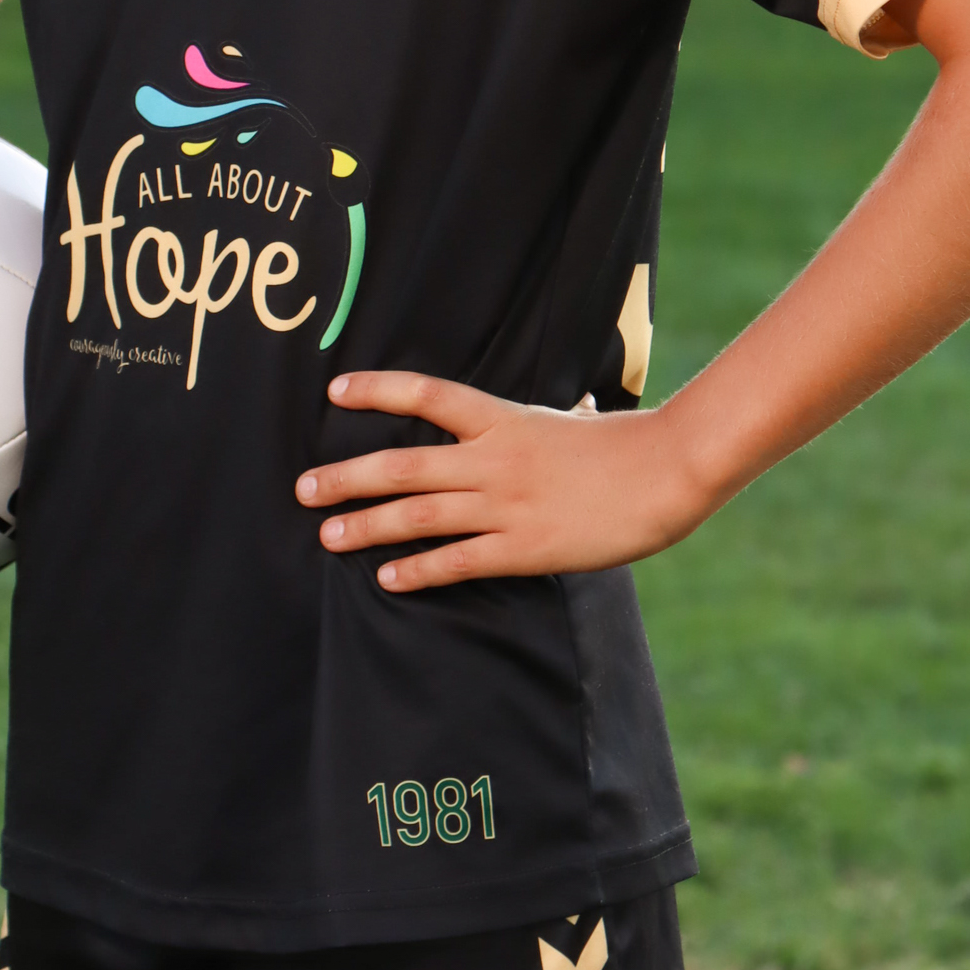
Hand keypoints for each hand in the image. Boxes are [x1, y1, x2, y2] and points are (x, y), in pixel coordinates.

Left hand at [296, 372, 715, 591]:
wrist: (665, 472)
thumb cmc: (625, 443)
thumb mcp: (577, 418)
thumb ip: (557, 416)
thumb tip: (579, 402)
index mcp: (504, 418)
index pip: (428, 395)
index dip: (379, 390)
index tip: (334, 391)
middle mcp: (494, 458)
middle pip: (404, 464)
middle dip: (348, 477)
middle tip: (304, 488)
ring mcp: (506, 504)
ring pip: (420, 514)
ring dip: (369, 526)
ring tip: (328, 535)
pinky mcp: (524, 547)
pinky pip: (459, 560)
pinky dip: (420, 570)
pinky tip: (388, 579)